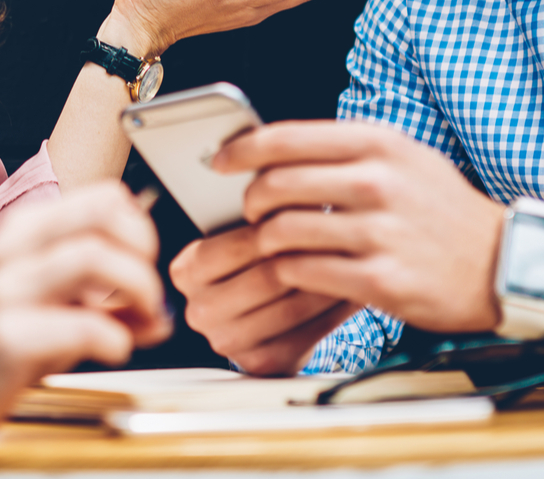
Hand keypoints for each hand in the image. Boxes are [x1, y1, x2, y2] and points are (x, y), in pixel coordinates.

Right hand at [0, 183, 171, 433]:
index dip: (140, 229)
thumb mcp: (51, 307)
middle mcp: (15, 250)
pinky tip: (112, 350)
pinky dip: (114, 338)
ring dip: (136, 289)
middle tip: (148, 296)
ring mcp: (7, 292)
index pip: (104, 197)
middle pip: (102, 219)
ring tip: (141, 320)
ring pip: (93, 258)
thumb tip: (160, 314)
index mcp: (27, 232)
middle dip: (143, 256)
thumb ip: (106, 304)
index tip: (145, 265)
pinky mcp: (7, 338)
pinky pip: (81, 326)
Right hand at [170, 223, 360, 374]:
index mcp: (186, 270)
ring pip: (291, 305)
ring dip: (329, 281)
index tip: (322, 208)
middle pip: (269, 276)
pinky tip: (350, 291)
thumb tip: (297, 179)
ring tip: (357, 260)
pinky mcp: (257, 363)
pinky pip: (305, 335)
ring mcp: (225, 341)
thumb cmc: (262, 262)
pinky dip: (333, 312)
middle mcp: (198, 309)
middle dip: (314, 252)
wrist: (266, 320)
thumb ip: (262, 213)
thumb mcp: (249, 234)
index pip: (244, 243)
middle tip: (351, 233)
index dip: (288, 224)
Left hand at [224, 121, 505, 333]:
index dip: (241, 150)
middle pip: (275, 185)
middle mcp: (377, 182)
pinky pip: (302, 272)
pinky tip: (296, 270)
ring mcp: (378, 232)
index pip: (286, 138)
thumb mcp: (402, 158)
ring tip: (273, 243)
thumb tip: (272, 148)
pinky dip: (288, 271)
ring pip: (282, 232)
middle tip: (250, 210)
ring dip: (266, 240)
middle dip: (251, 200)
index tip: (218, 161)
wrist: (503, 264)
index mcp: (379, 143)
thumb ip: (344, 150)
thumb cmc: (440, 209)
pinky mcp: (378, 279)